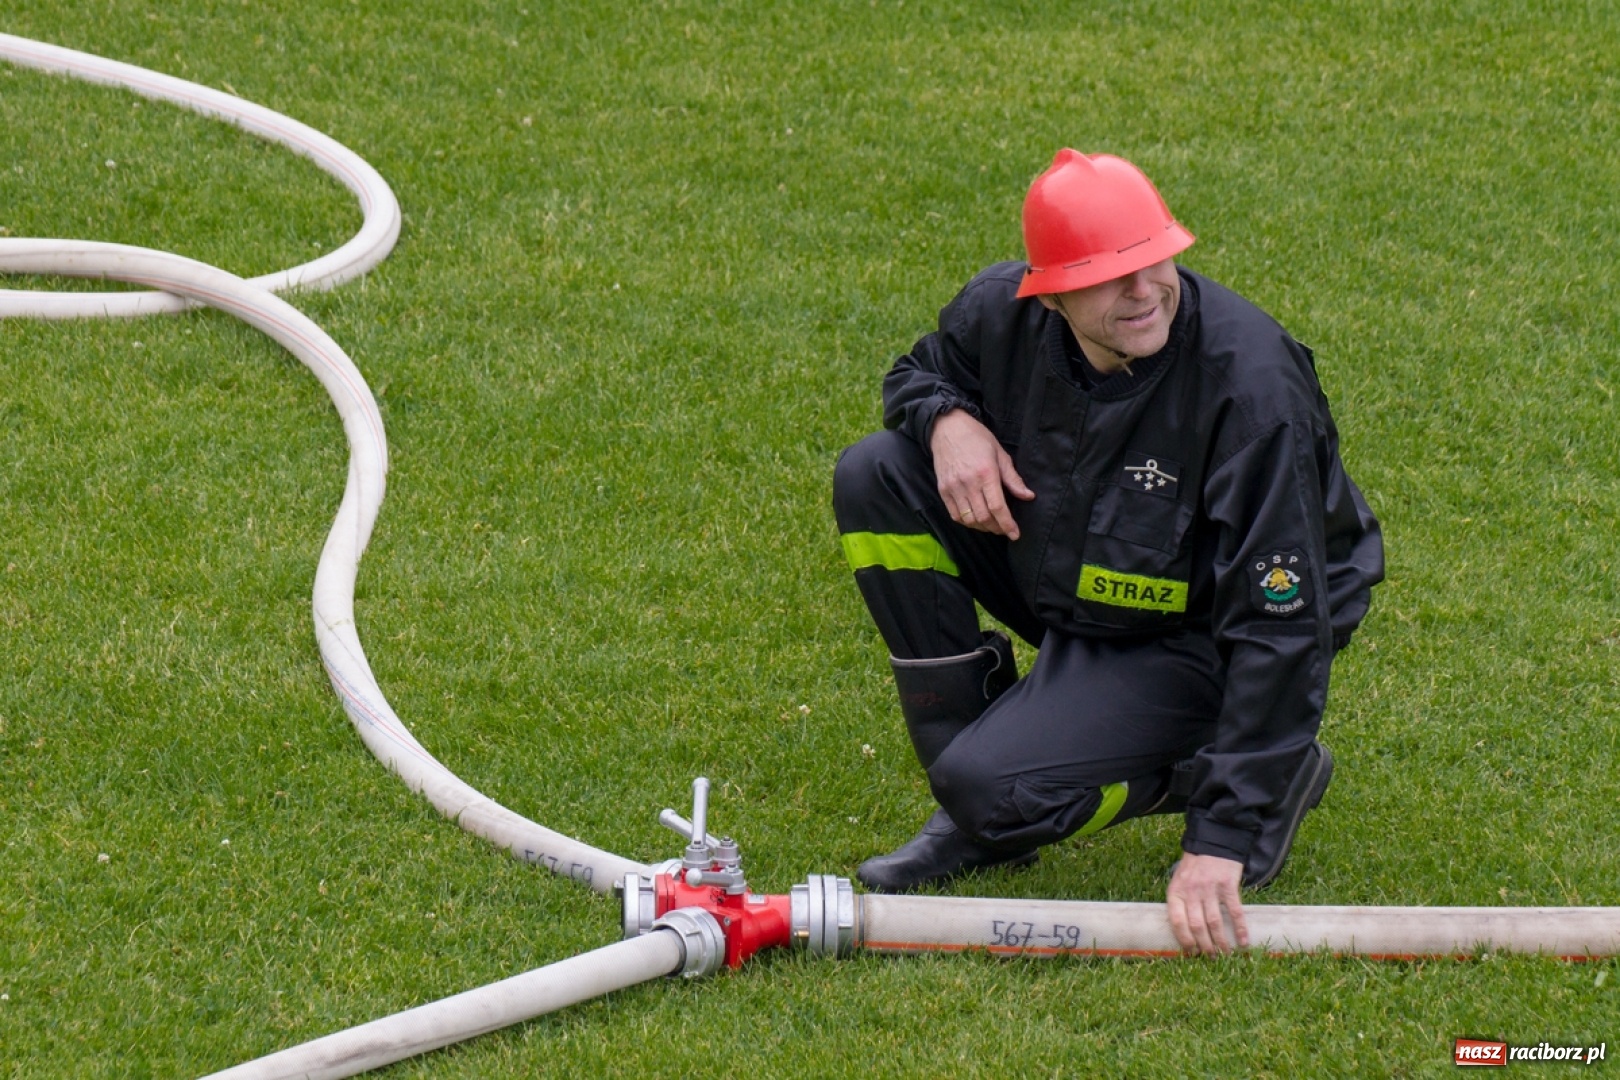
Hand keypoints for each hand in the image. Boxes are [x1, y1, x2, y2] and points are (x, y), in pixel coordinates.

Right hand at [929, 409, 1034, 539]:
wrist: (948, 429)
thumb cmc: (977, 438)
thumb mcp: (1000, 454)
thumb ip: (1013, 479)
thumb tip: (1028, 496)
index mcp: (986, 473)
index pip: (997, 507)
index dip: (1007, 524)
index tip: (1015, 534)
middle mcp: (968, 483)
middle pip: (983, 517)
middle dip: (997, 528)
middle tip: (1005, 529)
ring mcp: (953, 488)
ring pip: (969, 519)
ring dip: (982, 527)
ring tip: (992, 525)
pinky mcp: (943, 490)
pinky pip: (955, 515)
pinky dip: (967, 522)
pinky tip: (976, 520)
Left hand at [1166, 853, 1248, 955]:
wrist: (1212, 843)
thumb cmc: (1194, 866)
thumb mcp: (1179, 881)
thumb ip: (1180, 902)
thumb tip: (1185, 932)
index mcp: (1176, 891)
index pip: (1176, 921)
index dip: (1184, 940)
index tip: (1191, 953)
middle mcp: (1192, 892)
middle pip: (1197, 926)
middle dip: (1204, 946)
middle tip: (1211, 958)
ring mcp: (1210, 889)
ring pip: (1214, 922)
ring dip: (1221, 942)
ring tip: (1225, 954)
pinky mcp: (1228, 886)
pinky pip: (1234, 912)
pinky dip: (1240, 928)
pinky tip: (1243, 942)